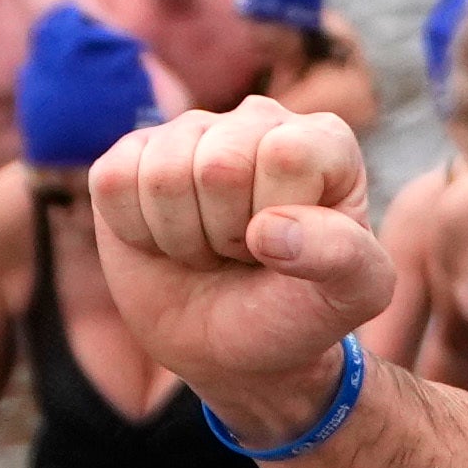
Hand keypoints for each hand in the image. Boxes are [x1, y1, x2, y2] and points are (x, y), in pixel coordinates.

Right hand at [78, 106, 396, 422]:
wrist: (235, 348)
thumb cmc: (300, 311)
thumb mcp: (353, 296)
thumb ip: (345, 257)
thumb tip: (269, 230)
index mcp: (324, 141)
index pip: (284, 156)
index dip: (278, 223)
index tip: (288, 249)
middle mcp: (257, 119)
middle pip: (216, 167)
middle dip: (226, 235)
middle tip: (243, 254)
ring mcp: (190, 132)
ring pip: (162, 176)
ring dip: (183, 237)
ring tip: (210, 249)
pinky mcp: (131, 156)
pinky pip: (115, 184)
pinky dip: (137, 232)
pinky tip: (169, 240)